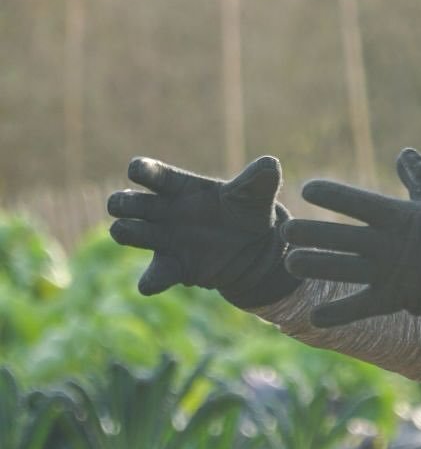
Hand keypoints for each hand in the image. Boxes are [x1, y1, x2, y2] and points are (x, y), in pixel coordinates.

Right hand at [107, 155, 297, 307]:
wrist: (256, 248)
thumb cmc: (248, 211)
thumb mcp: (256, 195)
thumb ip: (259, 180)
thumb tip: (270, 164)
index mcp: (180, 187)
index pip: (153, 175)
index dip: (142, 170)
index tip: (137, 170)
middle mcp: (164, 211)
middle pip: (128, 203)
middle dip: (122, 203)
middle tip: (125, 205)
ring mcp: (164, 240)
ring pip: (129, 233)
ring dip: (126, 232)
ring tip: (127, 231)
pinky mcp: (174, 267)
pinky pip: (155, 275)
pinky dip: (151, 280)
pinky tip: (150, 284)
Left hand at [283, 148, 420, 331]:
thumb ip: (418, 175)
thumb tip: (404, 153)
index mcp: (400, 216)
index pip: (358, 202)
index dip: (331, 194)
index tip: (307, 189)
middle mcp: (391, 244)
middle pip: (341, 238)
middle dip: (311, 234)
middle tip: (286, 230)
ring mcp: (391, 273)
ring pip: (343, 270)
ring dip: (314, 266)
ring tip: (290, 262)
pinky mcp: (395, 299)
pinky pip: (360, 308)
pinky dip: (336, 313)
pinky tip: (313, 315)